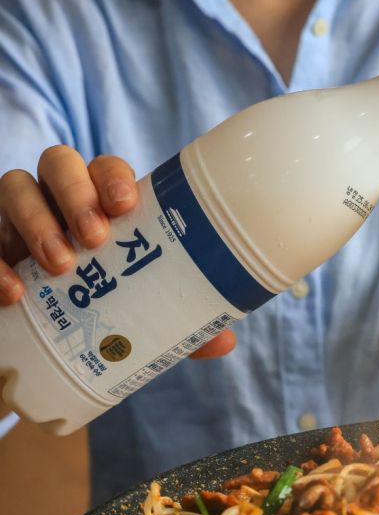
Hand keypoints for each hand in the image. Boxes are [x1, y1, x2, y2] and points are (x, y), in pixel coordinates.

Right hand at [0, 145, 235, 357]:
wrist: (41, 350)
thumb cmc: (100, 315)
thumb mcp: (138, 317)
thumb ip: (178, 323)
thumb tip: (222, 341)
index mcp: (100, 205)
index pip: (105, 169)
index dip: (112, 177)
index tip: (125, 205)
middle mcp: (56, 200)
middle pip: (58, 163)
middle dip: (76, 193)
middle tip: (93, 237)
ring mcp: (15, 218)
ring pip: (15, 187)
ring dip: (37, 220)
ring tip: (61, 265)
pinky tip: (13, 292)